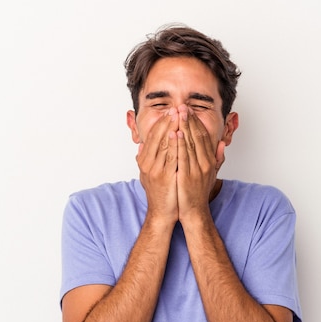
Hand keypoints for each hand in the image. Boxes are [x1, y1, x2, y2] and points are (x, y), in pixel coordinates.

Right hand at [136, 107, 179, 225]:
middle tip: (176, 108)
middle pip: (157, 137)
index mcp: (145, 160)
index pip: (153, 136)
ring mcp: (154, 169)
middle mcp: (147, 163)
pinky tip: (178, 134)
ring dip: (171, 128)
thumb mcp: (149, 173)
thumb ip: (146, 159)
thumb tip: (141, 146)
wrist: (163, 212)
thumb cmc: (160, 193)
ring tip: (178, 115)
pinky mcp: (164, 176)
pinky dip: (174, 144)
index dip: (162, 123)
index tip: (170, 112)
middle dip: (167, 121)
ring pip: (163, 144)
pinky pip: (170, 156)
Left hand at [175, 105, 224, 223]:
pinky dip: (179, 144)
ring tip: (178, 114)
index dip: (196, 123)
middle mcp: (204, 164)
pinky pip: (182, 157)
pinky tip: (175, 133)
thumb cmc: (199, 193)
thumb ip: (218, 158)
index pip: (203, 137)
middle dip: (189, 120)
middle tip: (182, 107)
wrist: (193, 211)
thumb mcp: (212, 174)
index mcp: (209, 161)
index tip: (189, 111)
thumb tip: (223, 143)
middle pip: (197, 137)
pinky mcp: (186, 176)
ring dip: (183, 127)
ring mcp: (196, 170)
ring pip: (190, 144)